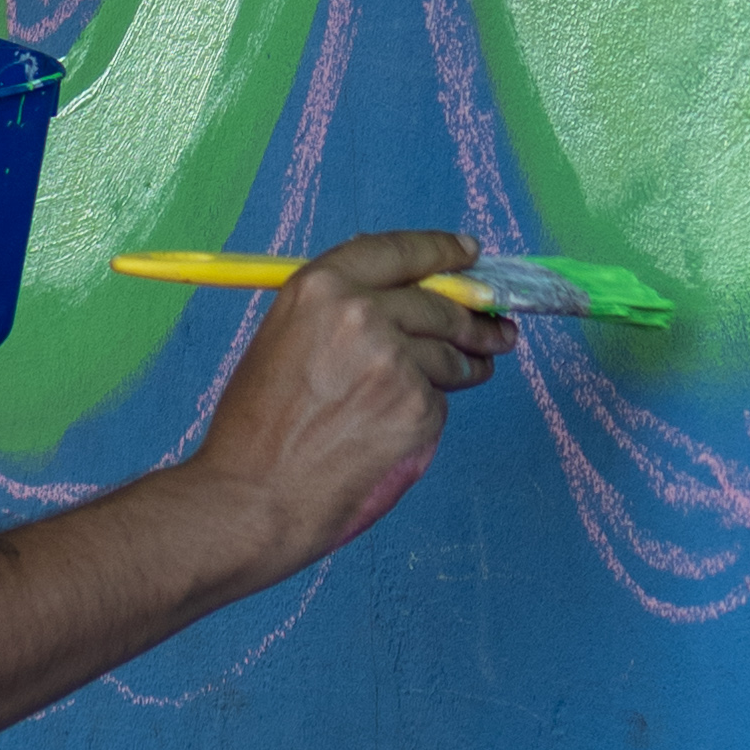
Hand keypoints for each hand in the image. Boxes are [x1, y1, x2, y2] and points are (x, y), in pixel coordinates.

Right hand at [190, 226, 505, 569]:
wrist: (251, 498)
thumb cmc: (256, 430)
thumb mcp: (283, 340)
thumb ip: (338, 312)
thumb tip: (400, 300)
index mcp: (322, 287)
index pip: (401, 251)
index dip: (442, 251)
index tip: (469, 255)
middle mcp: (362, 314)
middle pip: (440, 305)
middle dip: (476, 319)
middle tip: (498, 329)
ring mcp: (395, 362)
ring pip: (450, 356)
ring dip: (468, 365)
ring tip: (475, 372)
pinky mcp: (417, 410)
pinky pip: (438, 403)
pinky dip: (426, 416)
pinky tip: (401, 433)